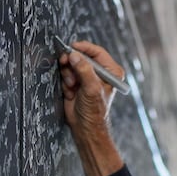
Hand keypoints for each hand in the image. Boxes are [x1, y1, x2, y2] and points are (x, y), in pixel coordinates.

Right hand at [57, 39, 125, 175]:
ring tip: (72, 87)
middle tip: (67, 67)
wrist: (85, 127)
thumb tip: (75, 56)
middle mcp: (100, 72)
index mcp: (111, 71)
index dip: (83, 48)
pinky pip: (66, 74)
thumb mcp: (91, 89)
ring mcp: (87, 77)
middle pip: (81, 56)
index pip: (97, 52)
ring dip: (68, 75)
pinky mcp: (77, 83)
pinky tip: (71, 93)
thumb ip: (84, 71)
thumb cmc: (94, 112)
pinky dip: (66, 82)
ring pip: (71, 65)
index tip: (71, 48)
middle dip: (72, 64)